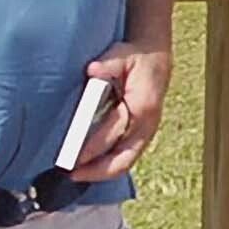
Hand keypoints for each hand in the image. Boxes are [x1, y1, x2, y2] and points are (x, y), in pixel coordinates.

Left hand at [71, 41, 171, 181]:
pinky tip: (89, 168)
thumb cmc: (136, 58)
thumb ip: (108, 64)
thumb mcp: (123, 54)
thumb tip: (93, 70)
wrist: (156, 59)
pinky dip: (107, 166)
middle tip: (72, 174)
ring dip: (101, 172)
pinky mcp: (140, 136)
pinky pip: (124, 157)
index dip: (93, 147)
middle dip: (97, 171)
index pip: (115, 132)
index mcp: (143, 107)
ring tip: (76, 175)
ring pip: (124, 162)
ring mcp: (145, 133)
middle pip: (123, 159)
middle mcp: (146, 126)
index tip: (74, 156)